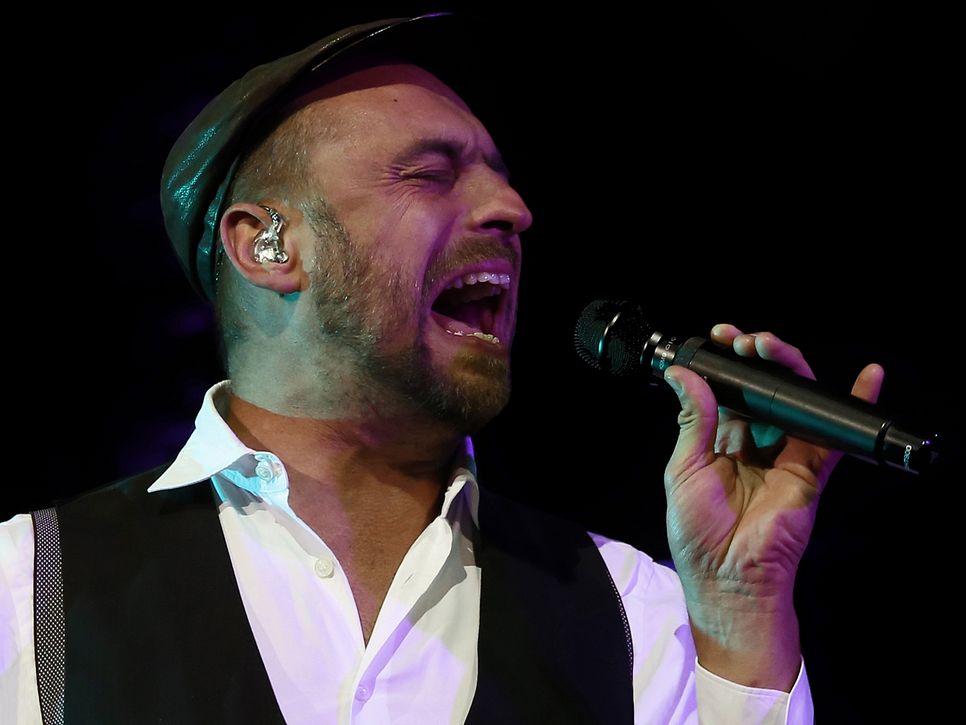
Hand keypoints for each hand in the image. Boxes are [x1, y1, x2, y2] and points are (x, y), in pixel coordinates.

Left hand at [662, 324, 883, 687]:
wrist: (728, 578)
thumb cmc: (698, 534)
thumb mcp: (683, 468)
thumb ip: (693, 420)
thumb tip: (683, 375)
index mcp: (719, 442)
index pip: (729, 391)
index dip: (727, 363)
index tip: (720, 338)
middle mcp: (753, 443)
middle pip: (763, 390)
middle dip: (756, 357)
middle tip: (744, 341)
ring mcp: (784, 454)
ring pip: (794, 401)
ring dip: (788, 367)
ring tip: (770, 346)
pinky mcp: (811, 471)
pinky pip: (834, 435)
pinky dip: (852, 404)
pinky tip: (867, 375)